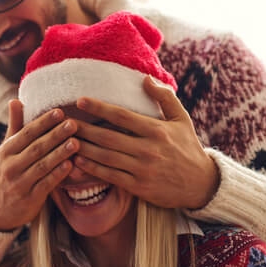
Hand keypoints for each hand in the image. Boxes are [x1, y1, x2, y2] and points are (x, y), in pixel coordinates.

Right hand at [0, 100, 78, 230]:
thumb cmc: (7, 172)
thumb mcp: (6, 150)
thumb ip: (15, 126)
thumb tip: (15, 100)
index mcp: (6, 151)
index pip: (26, 133)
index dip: (43, 122)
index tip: (60, 112)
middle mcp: (10, 166)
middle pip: (36, 148)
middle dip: (55, 135)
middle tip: (74, 123)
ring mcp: (19, 183)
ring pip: (42, 166)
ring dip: (60, 154)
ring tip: (76, 143)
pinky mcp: (28, 199)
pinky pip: (45, 184)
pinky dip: (58, 175)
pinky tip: (71, 166)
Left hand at [71, 76, 218, 209]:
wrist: (201, 184)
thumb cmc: (188, 148)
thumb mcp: (182, 119)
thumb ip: (164, 97)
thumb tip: (145, 79)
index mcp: (157, 130)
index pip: (122, 116)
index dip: (99, 107)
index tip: (80, 100)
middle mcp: (148, 150)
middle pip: (108, 137)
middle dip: (84, 129)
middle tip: (64, 121)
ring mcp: (142, 170)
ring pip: (105, 157)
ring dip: (83, 149)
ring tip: (65, 140)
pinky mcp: (138, 187)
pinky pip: (110, 177)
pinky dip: (92, 169)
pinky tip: (77, 162)